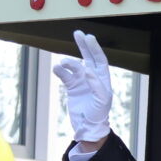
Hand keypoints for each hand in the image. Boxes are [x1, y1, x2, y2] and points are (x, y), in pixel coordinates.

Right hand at [52, 29, 113, 145]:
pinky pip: (64, 75)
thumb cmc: (99, 114)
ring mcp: (81, 81)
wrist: (88, 126)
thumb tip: (88, 69)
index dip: (95, 48)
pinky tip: (57, 68)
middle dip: (83, 45)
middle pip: (88, 57)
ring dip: (68, 62)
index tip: (89, 37)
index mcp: (103, 79)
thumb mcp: (102, 100)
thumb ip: (96, 84)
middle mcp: (92, 77)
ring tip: (63, 63)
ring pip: (74, 66)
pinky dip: (60, 71)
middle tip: (78, 33)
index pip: (100, 60)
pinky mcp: (72, 87)